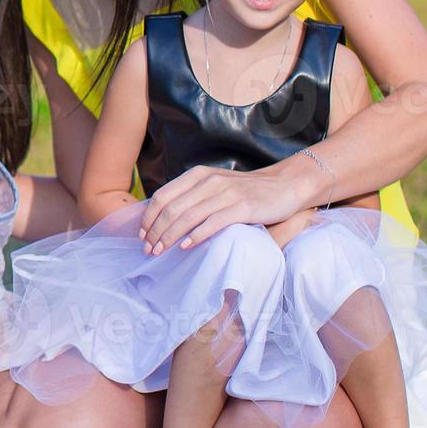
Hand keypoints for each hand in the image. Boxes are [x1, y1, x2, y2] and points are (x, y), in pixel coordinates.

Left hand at [139, 165, 308, 255]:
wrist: (284, 186)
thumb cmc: (245, 191)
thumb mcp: (214, 187)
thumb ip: (192, 196)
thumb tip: (162, 218)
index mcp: (197, 175)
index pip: (163, 196)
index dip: (148, 217)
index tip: (142, 235)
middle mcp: (209, 181)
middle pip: (171, 209)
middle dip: (155, 231)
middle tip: (148, 250)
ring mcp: (226, 193)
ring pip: (188, 217)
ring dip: (170, 237)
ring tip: (160, 252)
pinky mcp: (242, 207)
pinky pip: (213, 222)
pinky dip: (197, 235)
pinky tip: (186, 247)